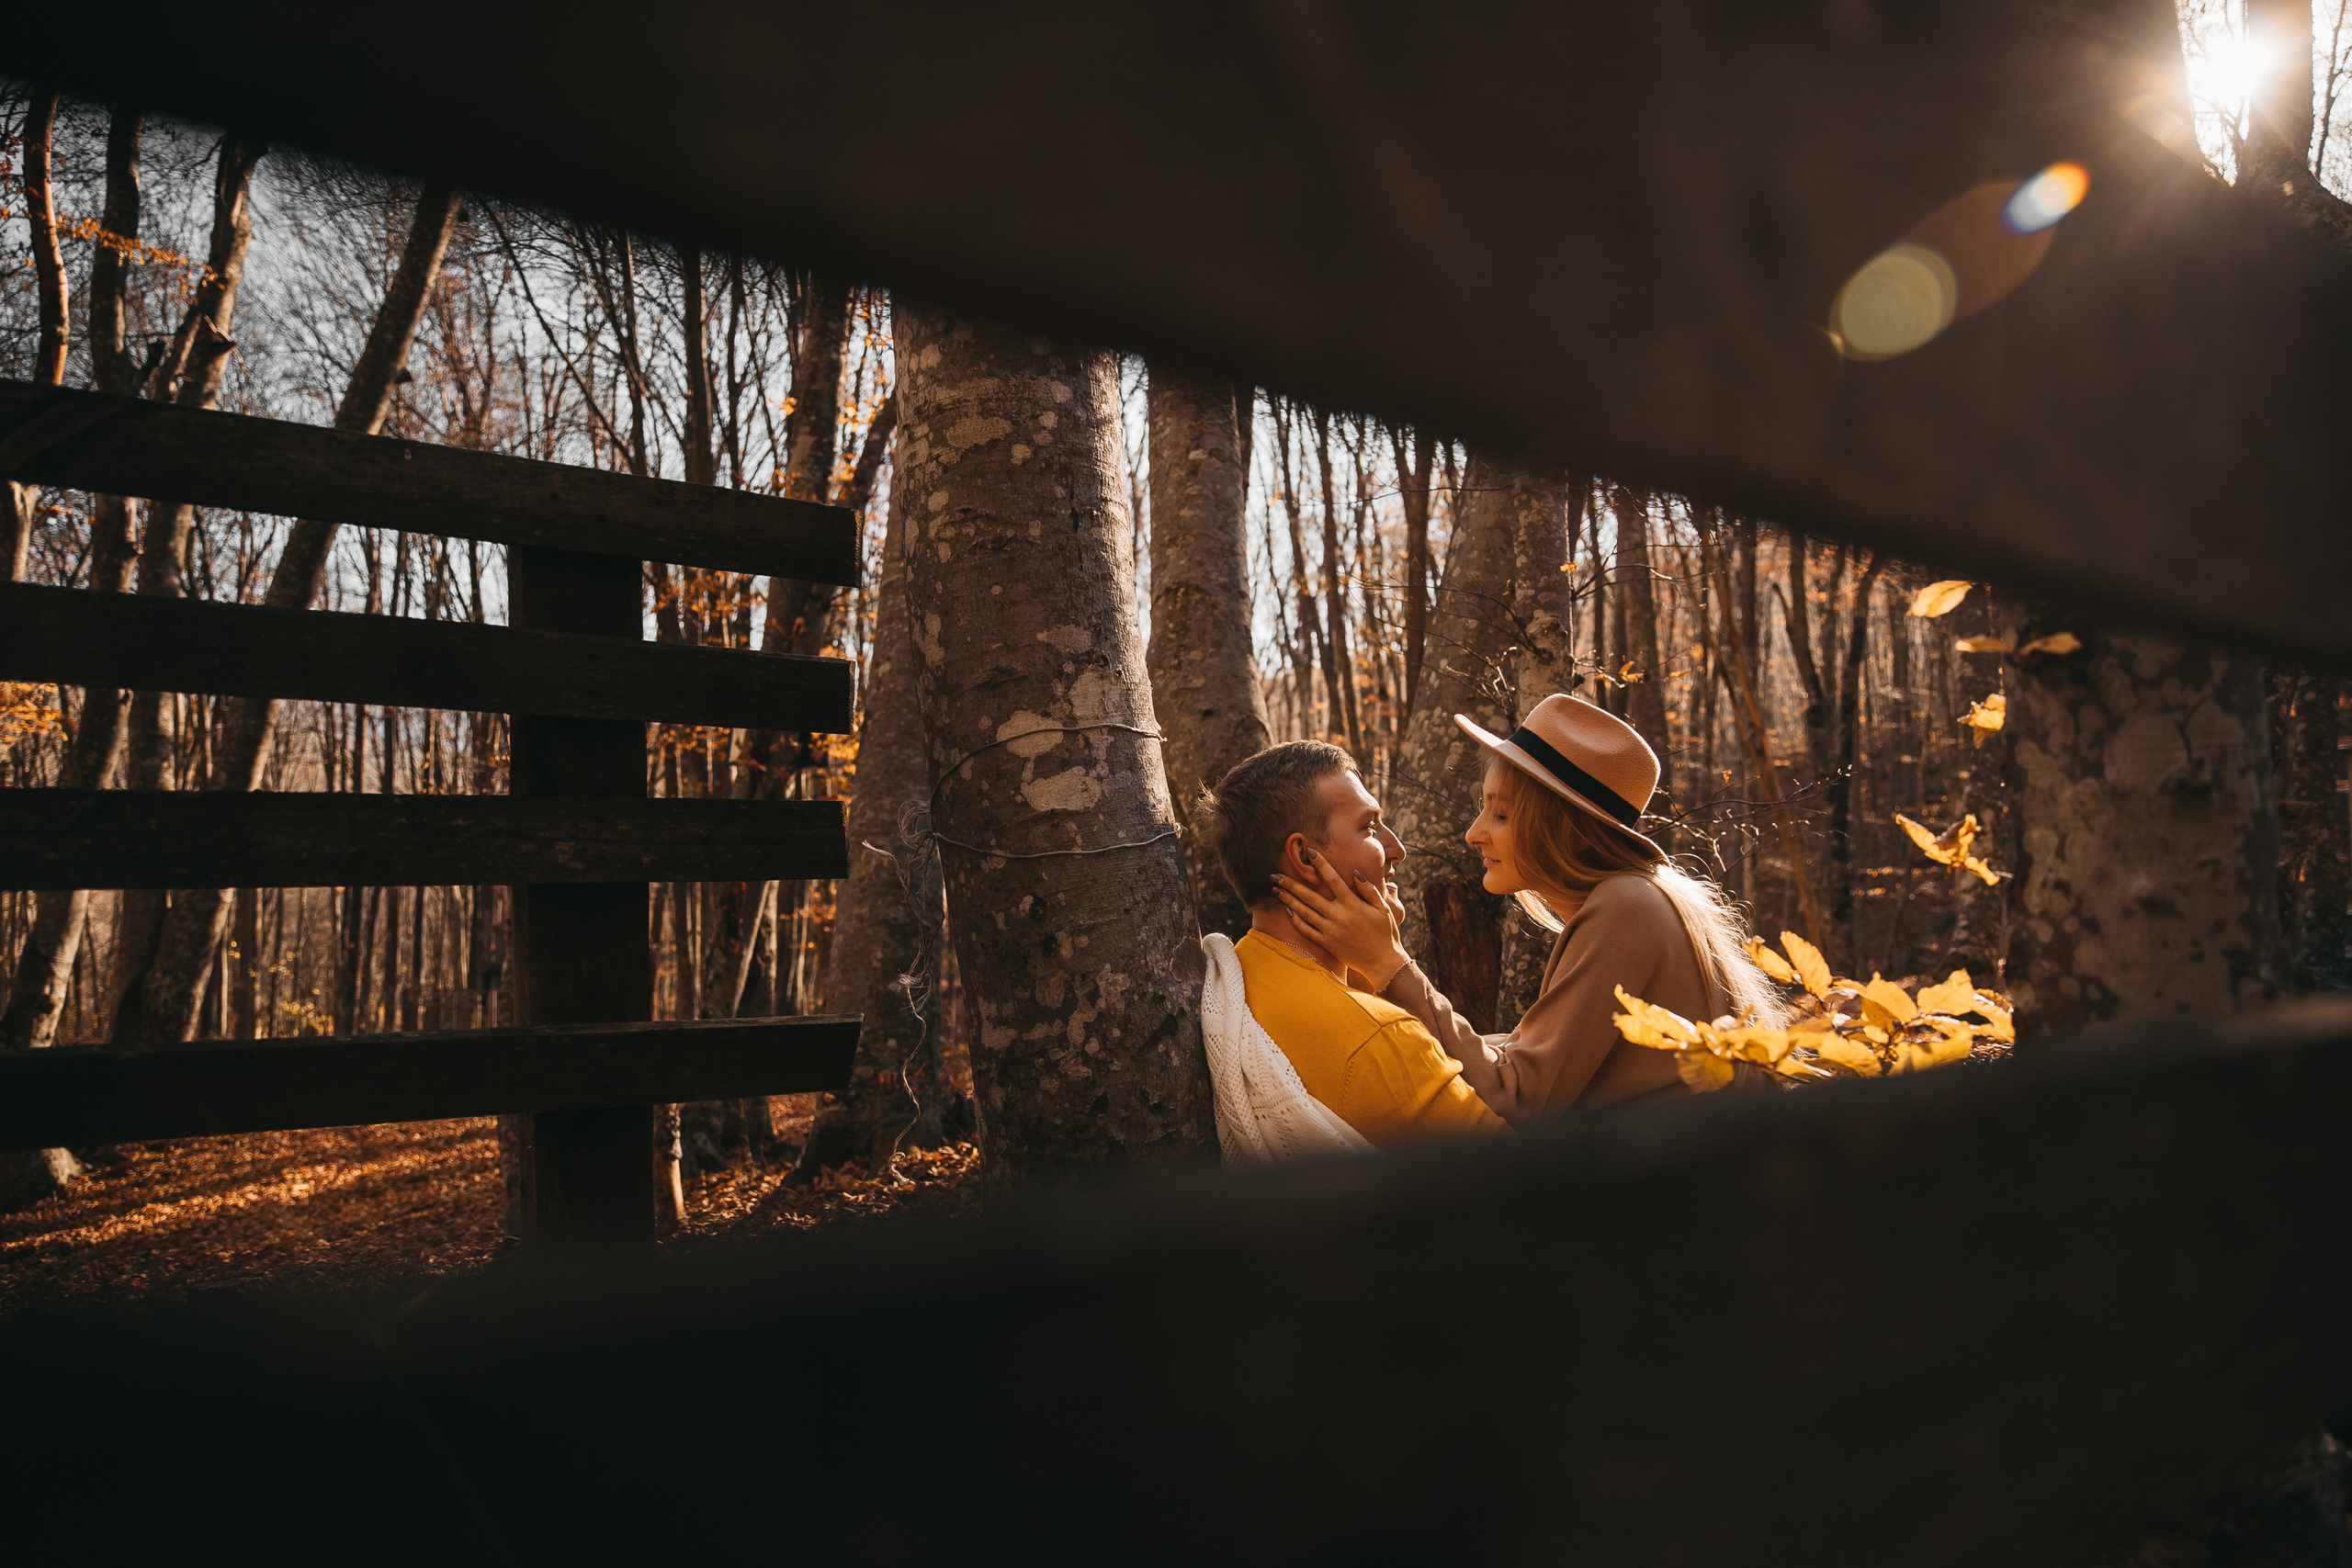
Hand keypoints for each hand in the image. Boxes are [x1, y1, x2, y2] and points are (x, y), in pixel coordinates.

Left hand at [1272, 850, 1411, 991]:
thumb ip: (1369, 890)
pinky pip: (1307, 931)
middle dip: (1291, 883)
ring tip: (1275, 889)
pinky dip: (1295, 920)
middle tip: (1275, 874)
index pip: (1333, 880)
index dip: (1321, 865)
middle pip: (1310, 896)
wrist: (1383, 963)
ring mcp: (1331, 930)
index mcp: (1353, 904)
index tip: (1309, 852)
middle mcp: (1339, 916)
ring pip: (1305, 912)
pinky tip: (1286, 910)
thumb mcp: (1383, 908)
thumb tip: (1355, 872)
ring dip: (1288, 899)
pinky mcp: (1327, 943)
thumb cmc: (1385, 933)